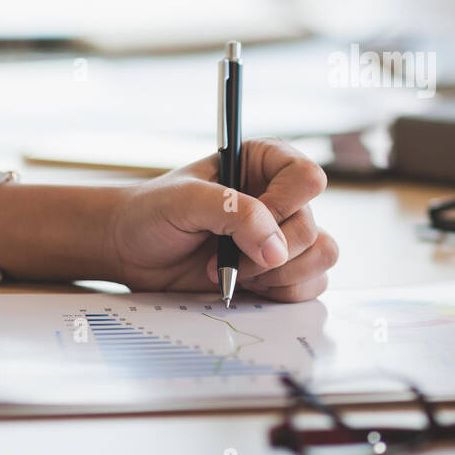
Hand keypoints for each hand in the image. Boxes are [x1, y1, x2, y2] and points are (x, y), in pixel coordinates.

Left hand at [109, 138, 335, 301]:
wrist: (132, 250)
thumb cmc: (153, 213)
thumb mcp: (186, 200)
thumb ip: (235, 213)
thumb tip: (277, 249)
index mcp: (266, 162)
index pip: (308, 178)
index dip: (282, 207)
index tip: (242, 227)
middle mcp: (283, 196)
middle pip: (312, 228)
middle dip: (267, 254)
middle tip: (225, 259)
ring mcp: (285, 235)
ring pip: (322, 257)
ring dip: (278, 276)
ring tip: (235, 273)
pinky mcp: (282, 269)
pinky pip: (312, 284)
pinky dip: (281, 292)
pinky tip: (245, 285)